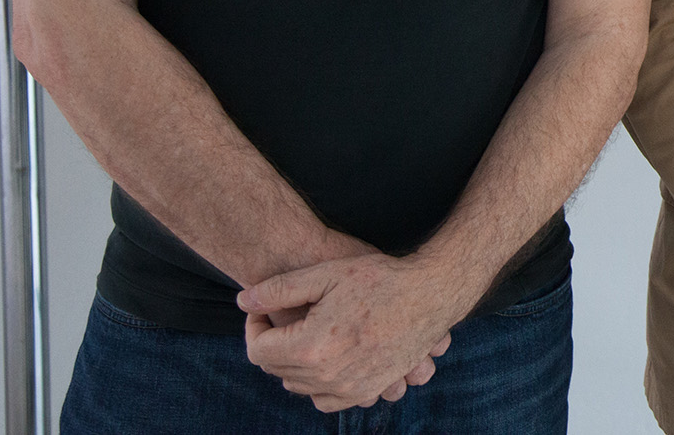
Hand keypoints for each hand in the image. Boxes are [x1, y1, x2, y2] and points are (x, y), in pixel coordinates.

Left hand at [238, 253, 459, 410]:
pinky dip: (318, 383)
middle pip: (276, 369)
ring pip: (298, 386)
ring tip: (306, 332)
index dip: (254, 326)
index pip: (257, 350)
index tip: (263, 308)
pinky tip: (326, 356)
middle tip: (284, 314)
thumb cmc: (379, 279)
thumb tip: (242, 301)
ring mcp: (350, 388)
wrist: (431, 293)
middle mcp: (327, 376)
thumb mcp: (326, 273)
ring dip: (293, 363)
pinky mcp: (368, 390)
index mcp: (311, 347)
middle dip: (272, 341)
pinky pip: (326, 400)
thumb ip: (278, 289)